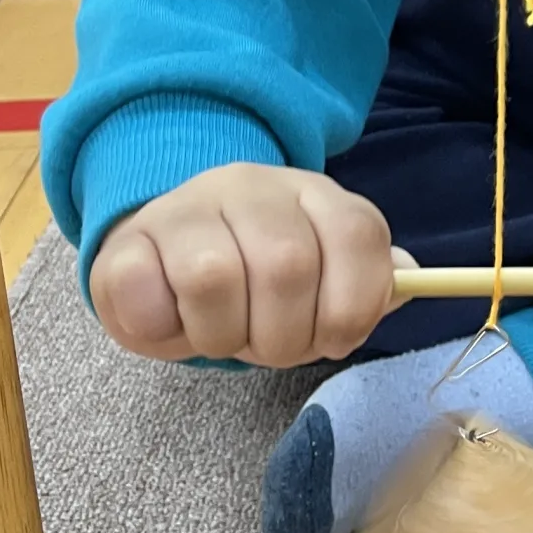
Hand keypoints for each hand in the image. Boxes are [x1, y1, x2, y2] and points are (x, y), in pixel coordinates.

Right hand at [89, 164, 409, 366]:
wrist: (161, 250)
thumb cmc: (253, 277)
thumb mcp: (322, 274)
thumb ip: (366, 281)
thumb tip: (409, 279)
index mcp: (314, 194)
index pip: (358, 235)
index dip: (352, 307)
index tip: (332, 338)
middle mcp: (252, 187)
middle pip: (287, 265)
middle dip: (285, 336)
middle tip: (267, 346)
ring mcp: (184, 208)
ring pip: (214, 276)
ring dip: (223, 335)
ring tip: (220, 334)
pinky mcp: (124, 244)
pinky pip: (143, 291)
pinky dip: (163, 329)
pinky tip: (170, 322)